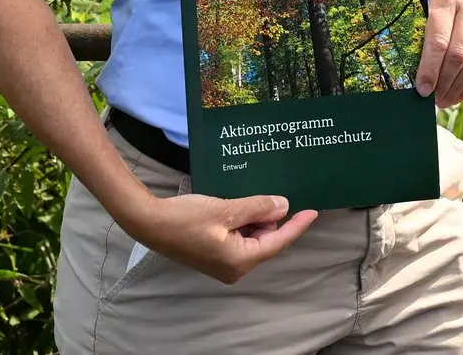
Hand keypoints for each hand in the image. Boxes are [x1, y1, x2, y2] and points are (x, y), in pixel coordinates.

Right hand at [123, 191, 317, 283]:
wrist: (150, 222)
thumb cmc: (186, 218)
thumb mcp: (226, 209)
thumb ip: (257, 208)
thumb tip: (283, 206)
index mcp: (240, 261)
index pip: (277, 242)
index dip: (296, 226)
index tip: (313, 212)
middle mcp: (234, 268)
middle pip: (264, 241)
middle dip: (271, 219)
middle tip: (278, 194)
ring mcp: (222, 263)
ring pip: (251, 238)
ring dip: (256, 219)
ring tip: (259, 197)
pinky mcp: (213, 255)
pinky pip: (238, 238)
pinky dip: (243, 223)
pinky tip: (243, 205)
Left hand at [415, 0, 462, 108]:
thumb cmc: (435, 4)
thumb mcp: (424, 10)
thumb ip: (420, 39)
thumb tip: (416, 81)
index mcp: (445, 0)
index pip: (438, 41)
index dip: (430, 69)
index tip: (422, 90)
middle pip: (458, 54)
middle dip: (444, 82)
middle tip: (433, 101)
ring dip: (458, 87)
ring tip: (444, 102)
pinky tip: (459, 95)